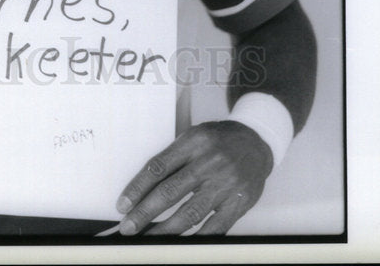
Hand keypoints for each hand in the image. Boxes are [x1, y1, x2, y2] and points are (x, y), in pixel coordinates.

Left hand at [115, 120, 272, 235]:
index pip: (158, 167)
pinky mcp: (239, 203)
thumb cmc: (219, 140)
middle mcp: (209, 162)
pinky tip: (179, 244)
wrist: (256, 142)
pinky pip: (215, 227)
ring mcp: (225, 184)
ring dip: (165, 230)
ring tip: (148, 238)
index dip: (137, 188)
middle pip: (170, 191)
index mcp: (193, 142)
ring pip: (190, 213)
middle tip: (128, 227)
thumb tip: (143, 187)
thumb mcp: (193, 136)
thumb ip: (173, 158)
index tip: (123, 204)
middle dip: (145, 213)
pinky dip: (196, 238)